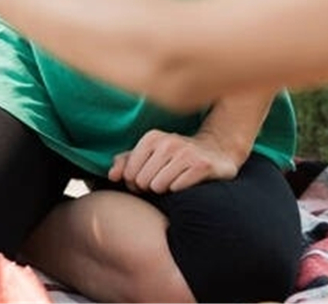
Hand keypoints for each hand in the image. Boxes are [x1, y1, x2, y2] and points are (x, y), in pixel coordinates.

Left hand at [108, 129, 240, 194]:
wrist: (215, 151)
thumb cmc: (175, 156)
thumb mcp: (149, 154)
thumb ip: (125, 162)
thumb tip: (112, 176)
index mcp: (151, 137)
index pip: (129, 173)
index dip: (135, 183)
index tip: (146, 179)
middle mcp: (168, 142)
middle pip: (143, 181)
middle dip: (149, 188)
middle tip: (161, 182)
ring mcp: (186, 153)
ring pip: (159, 186)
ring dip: (165, 190)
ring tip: (173, 182)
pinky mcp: (202, 166)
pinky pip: (178, 188)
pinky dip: (179, 190)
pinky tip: (186, 183)